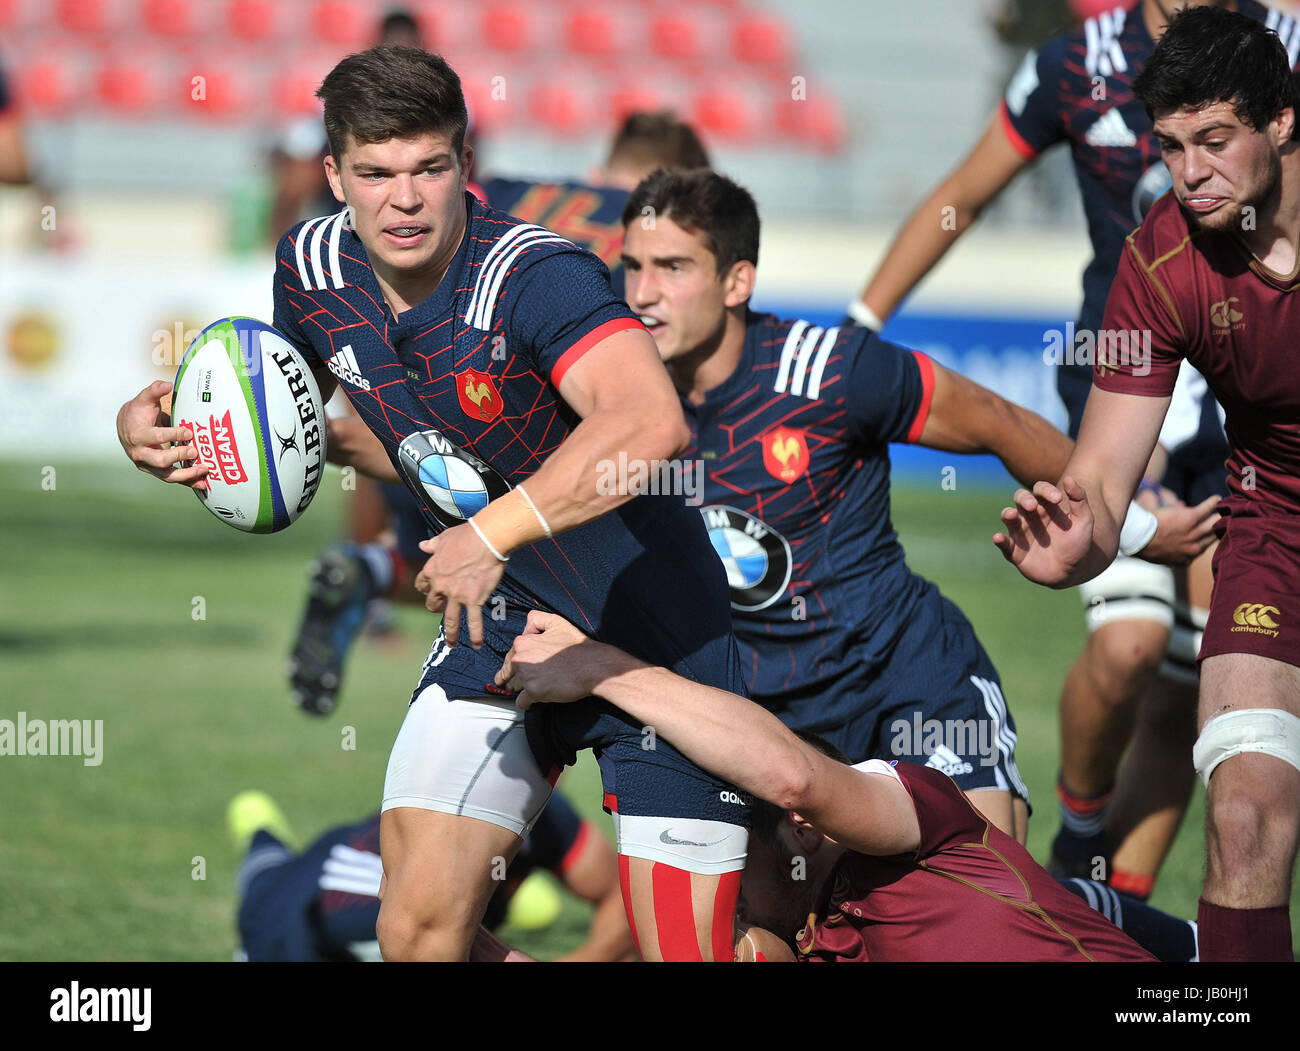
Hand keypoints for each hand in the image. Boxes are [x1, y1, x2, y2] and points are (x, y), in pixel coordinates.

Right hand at [116, 380, 208, 487]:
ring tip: (205, 471)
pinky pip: (172, 479)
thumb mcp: (143, 400)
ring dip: (187, 475)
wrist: (125, 428)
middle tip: (196, 450)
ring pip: (167, 476)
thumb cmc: (137, 413)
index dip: (173, 434)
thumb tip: (167, 384)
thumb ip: (154, 391)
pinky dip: (188, 483)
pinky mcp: (156, 471)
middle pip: (160, 461)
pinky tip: (203, 484)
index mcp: (137, 435)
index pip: (156, 437)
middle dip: (179, 457)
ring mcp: (148, 465)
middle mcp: (141, 454)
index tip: (188, 431)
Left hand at [414, 522, 507, 647]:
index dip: (425, 590)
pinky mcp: (473, 600)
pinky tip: (478, 645)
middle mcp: (441, 586)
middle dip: (436, 608)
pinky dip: (476, 635)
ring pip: (450, 620)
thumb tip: (423, 545)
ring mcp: (457, 595)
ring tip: (452, 644)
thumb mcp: (444, 538)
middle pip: (433, 604)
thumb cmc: (466, 535)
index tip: (430, 592)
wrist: (486, 539)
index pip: (422, 585)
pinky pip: (473, 621)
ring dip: (450, 634)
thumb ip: (432, 545)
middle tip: (443, 611)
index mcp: (432, 569)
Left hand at [496, 610, 604, 708]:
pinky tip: (536, 699)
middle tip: (527, 680)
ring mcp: (526, 676)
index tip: (521, 669)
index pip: (510, 656)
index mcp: (523, 642)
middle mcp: (520, 659)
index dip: (517, 663)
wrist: (593, 666)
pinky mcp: (533, 692)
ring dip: (523, 689)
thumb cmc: (577, 647)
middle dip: (516, 677)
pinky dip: (527, 702)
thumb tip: (526, 628)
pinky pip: (521, 702)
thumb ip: (536, 619)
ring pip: (514, 687)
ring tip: (539, 685)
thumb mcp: (556, 622)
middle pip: (509, 672)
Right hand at [992, 476, 1095, 586]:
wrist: (1072, 571)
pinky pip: (1005, 544)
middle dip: (1024, 500)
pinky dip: (1000, 540)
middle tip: (1032, 506)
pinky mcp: (1015, 551)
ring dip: (1008, 515)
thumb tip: (1070, 478)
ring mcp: (1021, 533)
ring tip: (1011, 515)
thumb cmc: (1078, 543)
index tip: (1057, 498)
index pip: (1040, 490)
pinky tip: (998, 537)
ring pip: (1009, 517)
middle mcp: (1031, 516)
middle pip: (1020, 499)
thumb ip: (1079, 500)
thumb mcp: (1084, 521)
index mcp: (1046, 506)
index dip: (1046, 490)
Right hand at [1138, 494, 1219, 564]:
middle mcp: (1194, 534)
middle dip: (1219, 516)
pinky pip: (1198, 552)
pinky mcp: (1186, 560)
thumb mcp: (1163, 508)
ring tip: (1215, 528)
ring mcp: (1192, 549)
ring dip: (1213, 532)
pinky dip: (1198, 546)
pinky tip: (1198, 543)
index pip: (1210, 507)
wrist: (1138, 542)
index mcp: (1190, 518)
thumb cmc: (1149, 521)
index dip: (1214, 502)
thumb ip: (1175, 506)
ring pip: (1211, 540)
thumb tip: (1182, 504)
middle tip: (1222, 513)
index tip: (1217, 498)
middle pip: (1216, 523)